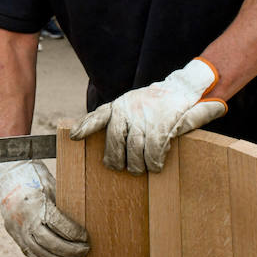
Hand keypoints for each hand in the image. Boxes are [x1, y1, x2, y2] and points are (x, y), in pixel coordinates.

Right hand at [0, 159, 89, 256]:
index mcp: (33, 202)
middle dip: (68, 250)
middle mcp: (23, 219)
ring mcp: (17, 229)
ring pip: (39, 252)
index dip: (72, 232)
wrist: (6, 178)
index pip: (55, 222)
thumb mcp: (50, 184)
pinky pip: (29, 255)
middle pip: (47, 241)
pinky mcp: (15, 236)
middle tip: (85, 251)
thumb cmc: (34, 178)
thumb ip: (62, 202)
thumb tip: (83, 221)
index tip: (85, 237)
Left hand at [71, 58, 227, 172]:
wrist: (183, 88)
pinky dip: (154, 161)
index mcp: (119, 105)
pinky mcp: (162, 125)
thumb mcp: (131, 103)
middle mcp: (129, 110)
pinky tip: (156, 165)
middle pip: (115, 140)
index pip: (98, 115)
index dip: (85, 126)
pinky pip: (153, 150)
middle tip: (118, 168)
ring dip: (137, 164)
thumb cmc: (154, 102)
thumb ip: (111, 116)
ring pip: (135, 148)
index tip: (74, 137)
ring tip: (140, 169)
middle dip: (115, 158)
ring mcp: (145, 117)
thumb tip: (83, 131)